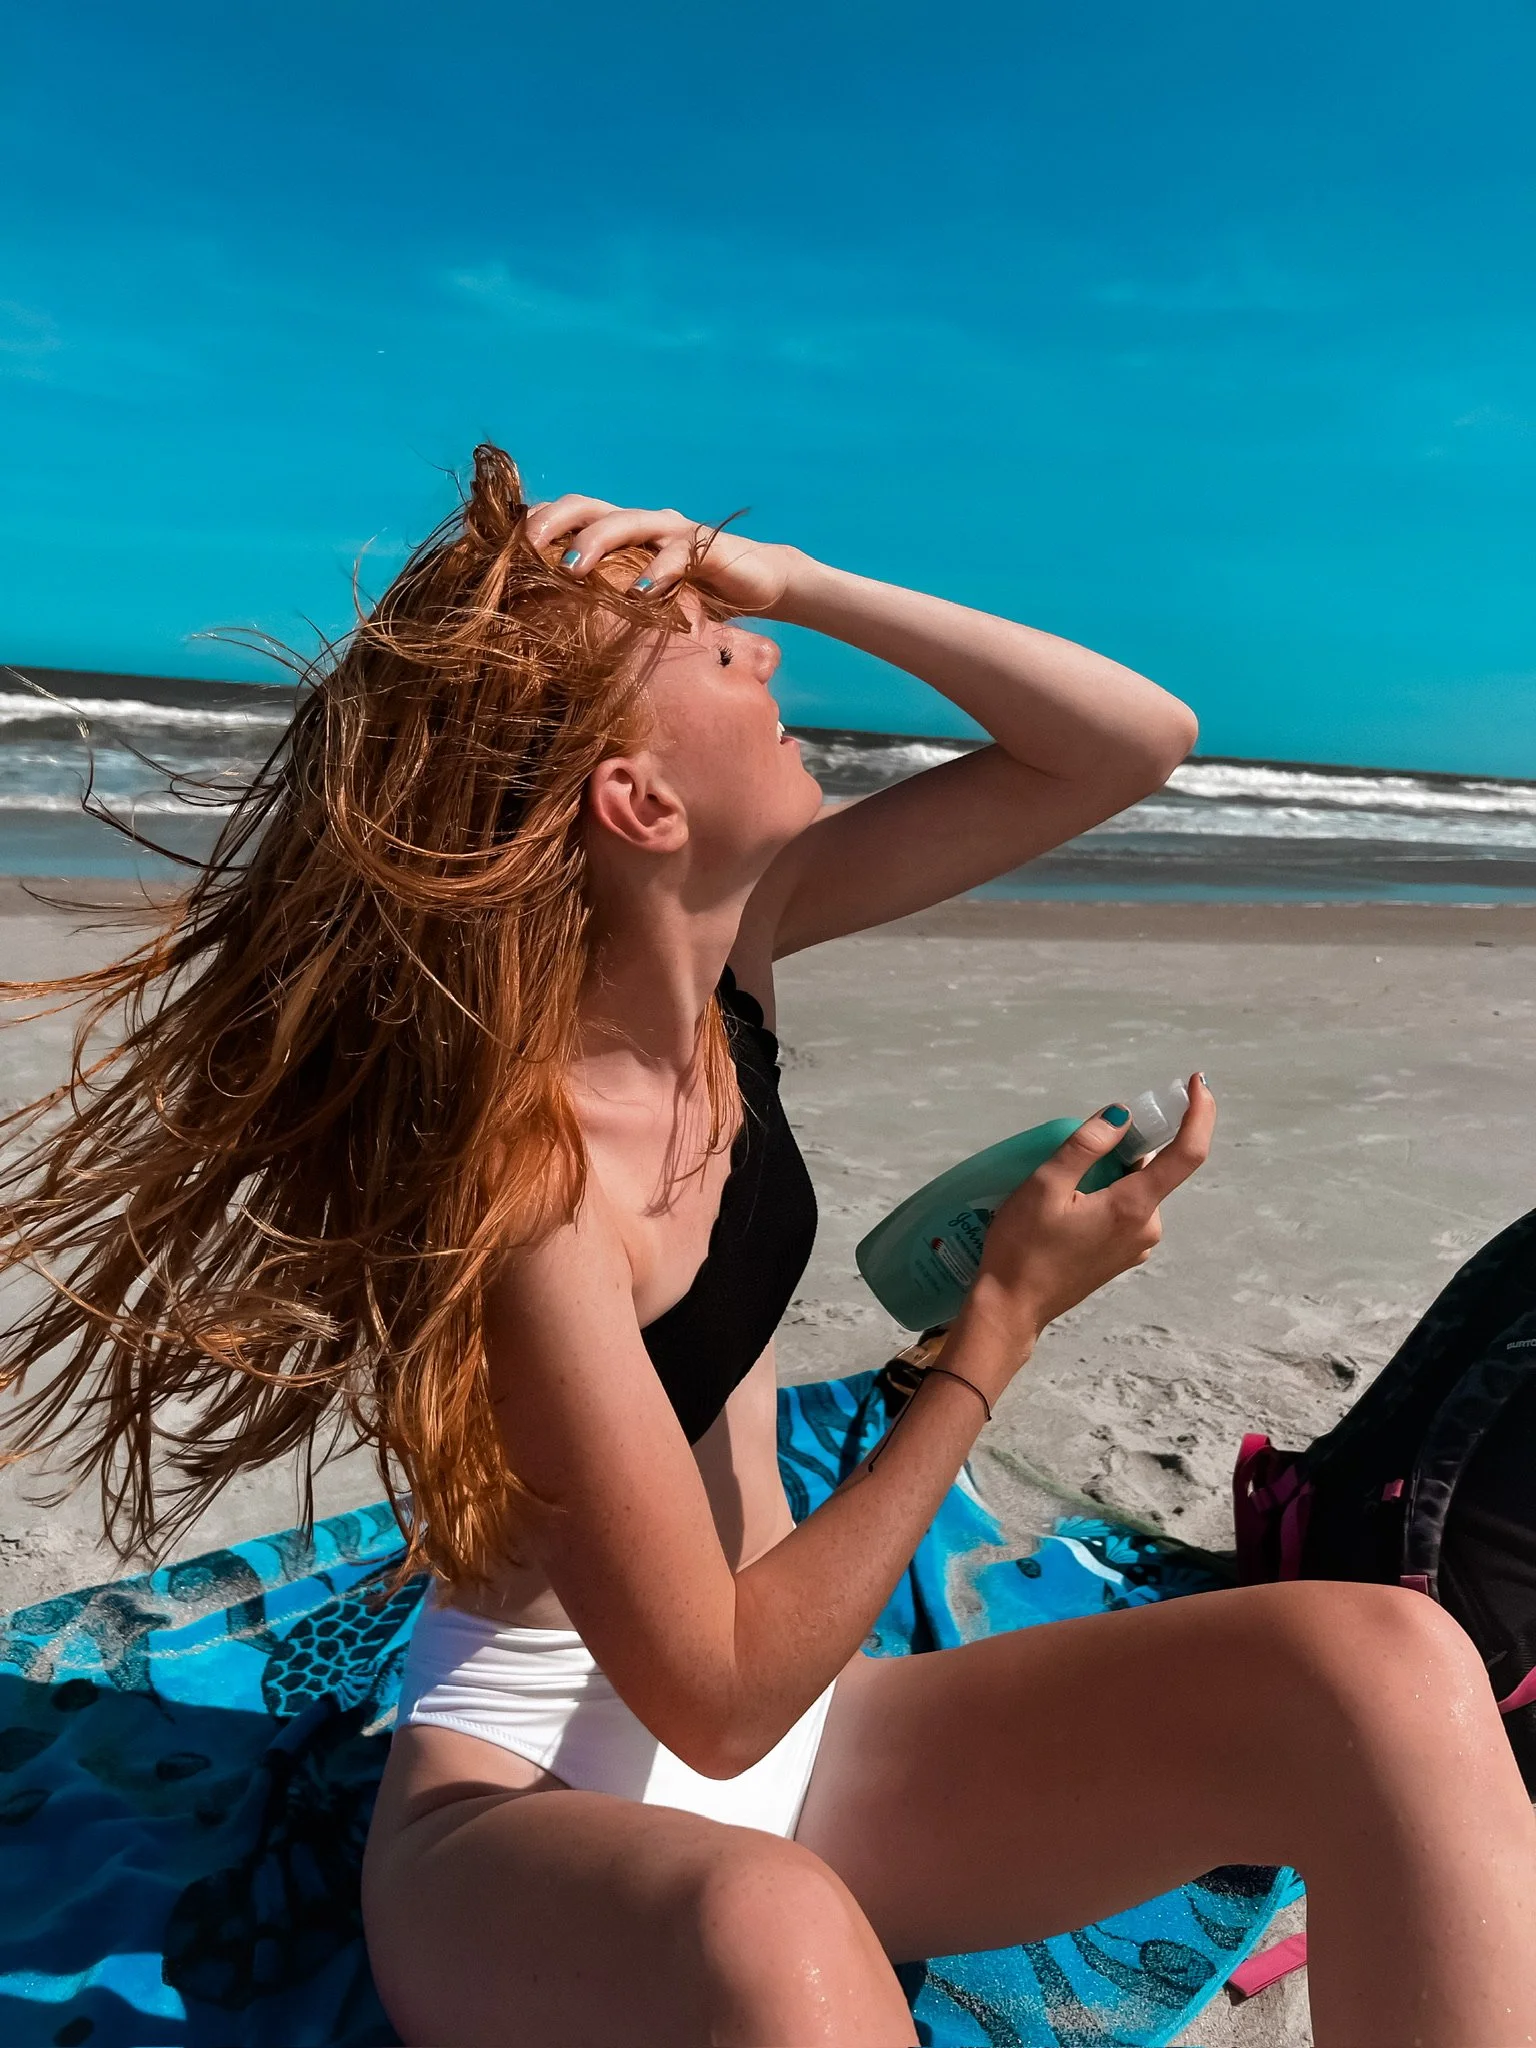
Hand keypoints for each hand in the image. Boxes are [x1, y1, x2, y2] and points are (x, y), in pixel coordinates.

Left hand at [522, 495, 803, 615]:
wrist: (761, 583)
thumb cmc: (695, 597)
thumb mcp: (642, 602)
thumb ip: (607, 604)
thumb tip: (553, 638)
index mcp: (619, 533)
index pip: (569, 516)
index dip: (536, 525)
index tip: (500, 549)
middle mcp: (640, 523)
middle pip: (587, 507)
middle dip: (552, 523)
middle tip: (525, 551)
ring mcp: (672, 530)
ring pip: (625, 521)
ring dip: (594, 543)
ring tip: (571, 570)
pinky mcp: (704, 546)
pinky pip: (676, 552)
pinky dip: (658, 570)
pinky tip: (643, 593)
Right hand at [960, 1075, 1215, 1362]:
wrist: (1011, 1307)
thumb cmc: (1023, 1247)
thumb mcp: (1044, 1185)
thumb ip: (1085, 1145)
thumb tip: (1122, 1114)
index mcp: (1134, 1207)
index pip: (1187, 1154)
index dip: (1198, 1113)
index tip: (1196, 1082)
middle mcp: (1147, 1227)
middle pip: (1152, 1168)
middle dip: (1126, 1144)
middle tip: (1079, 1142)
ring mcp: (1136, 1245)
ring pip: (1135, 1189)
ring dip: (1110, 1172)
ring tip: (1060, 1182)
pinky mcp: (1121, 1255)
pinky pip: (1124, 1209)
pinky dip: (1106, 1193)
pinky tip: (1067, 1204)